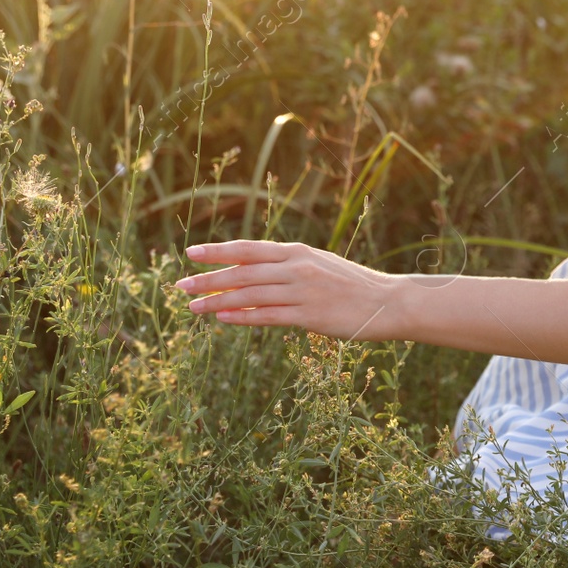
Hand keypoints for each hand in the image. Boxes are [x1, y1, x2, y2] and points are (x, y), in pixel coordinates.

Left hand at [174, 240, 398, 342]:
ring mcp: (303, 292)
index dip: (219, 250)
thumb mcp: (319, 264)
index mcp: (298, 252)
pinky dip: (243, 317)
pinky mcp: (310, 316)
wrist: (386, 302)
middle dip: (209, 279)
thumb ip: (288, 266)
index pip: (249, 248)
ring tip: (194, 308)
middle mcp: (297, 268)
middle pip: (243, 271)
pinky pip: (269, 316)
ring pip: (251, 295)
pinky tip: (222, 318)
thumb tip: (253, 270)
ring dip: (218, 301)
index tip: (191, 253)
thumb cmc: (351, 285)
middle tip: (181, 286)